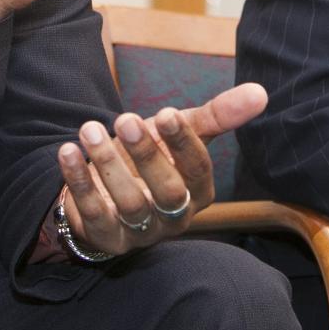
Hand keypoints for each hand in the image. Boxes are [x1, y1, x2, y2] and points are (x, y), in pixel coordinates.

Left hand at [55, 82, 267, 255]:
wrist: (106, 186)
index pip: (199, 172)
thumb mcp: (179, 132)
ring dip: (107, 163)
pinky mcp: (107, 238)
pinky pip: (92, 214)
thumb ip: (216, 115)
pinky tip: (67, 151)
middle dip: (147, 155)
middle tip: (126, 118)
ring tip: (89, 129)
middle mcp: (174, 217)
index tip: (168, 113)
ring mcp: (140, 232)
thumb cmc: (150, 156)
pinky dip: (78, 182)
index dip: (185, 144)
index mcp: (198, 192)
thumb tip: (261, 92)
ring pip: (129, 204)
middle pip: (167, 191)